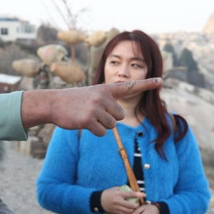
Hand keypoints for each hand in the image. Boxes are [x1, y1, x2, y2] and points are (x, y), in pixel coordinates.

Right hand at [21, 78, 162, 135]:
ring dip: (100, 125)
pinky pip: (102, 132)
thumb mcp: (91, 95)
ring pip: (112, 125)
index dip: (146, 84)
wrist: (52, 103)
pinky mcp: (88, 120)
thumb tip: (118, 117)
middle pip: (120, 116)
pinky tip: (83, 123)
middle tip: (93, 113)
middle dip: (110, 118)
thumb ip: (106, 101)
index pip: (129, 86)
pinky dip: (95, 131)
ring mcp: (95, 108)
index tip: (161, 81)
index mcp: (105, 89)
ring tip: (87, 116)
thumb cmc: (73, 101)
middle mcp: (102, 97)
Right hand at [100, 186, 144, 213]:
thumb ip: (123, 189)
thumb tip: (131, 190)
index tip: (144, 195)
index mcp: (119, 194)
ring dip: (133, 210)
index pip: (130, 194)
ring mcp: (117, 207)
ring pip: (129, 211)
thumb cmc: (107, 193)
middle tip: (138, 203)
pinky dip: (129, 213)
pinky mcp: (116, 212)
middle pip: (131, 205)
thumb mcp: (115, 189)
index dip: (138, 195)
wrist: (99, 200)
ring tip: (134, 208)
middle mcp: (118, 201)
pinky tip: (130, 211)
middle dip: (136, 205)